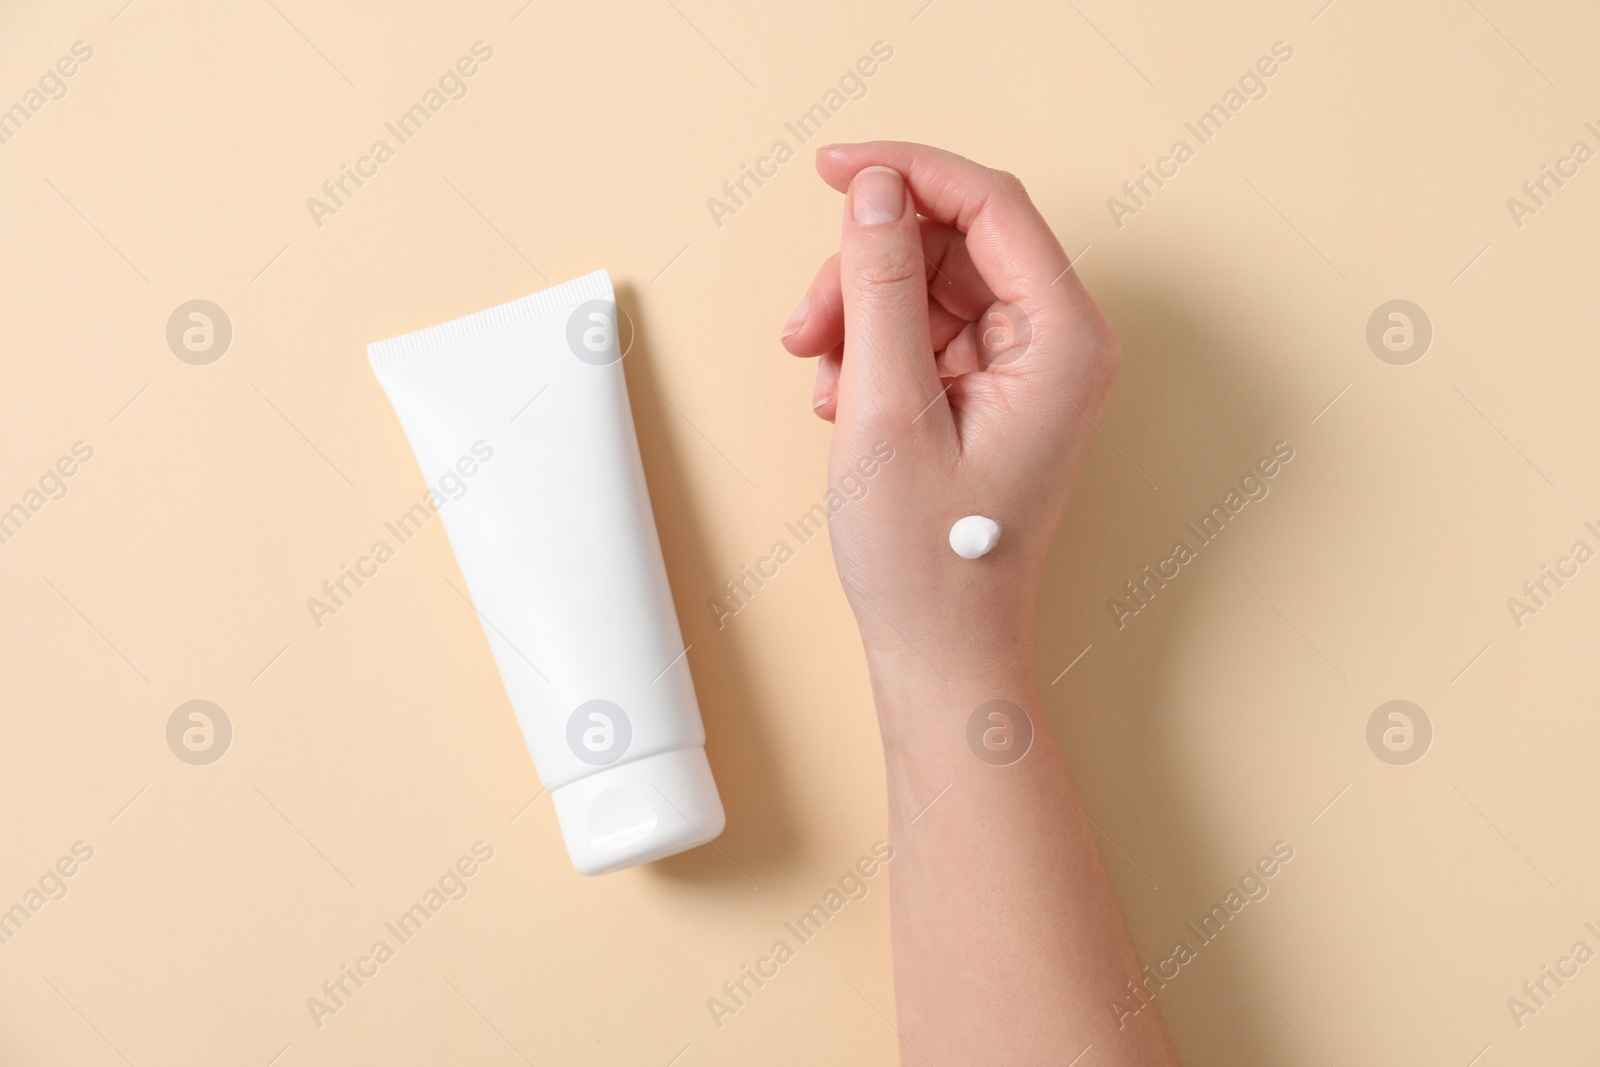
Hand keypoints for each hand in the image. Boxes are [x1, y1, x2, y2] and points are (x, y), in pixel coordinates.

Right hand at [781, 141, 1120, 684]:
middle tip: (810, 322)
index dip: (906, 171)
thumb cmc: (930, 557)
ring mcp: (1026, 371)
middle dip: (868, 268)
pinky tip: (844, 403)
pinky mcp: (993, 395)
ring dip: (862, 316)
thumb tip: (874, 192)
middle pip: (954, 242)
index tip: (834, 168)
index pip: (989, 203)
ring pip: (930, 286)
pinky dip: (875, 352)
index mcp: (1061, 340)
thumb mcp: (886, 408)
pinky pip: (926, 333)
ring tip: (825, 381)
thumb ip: (878, 286)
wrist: (941, 647)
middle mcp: (1057, 345)